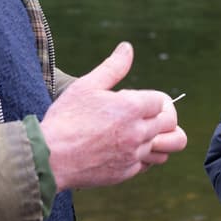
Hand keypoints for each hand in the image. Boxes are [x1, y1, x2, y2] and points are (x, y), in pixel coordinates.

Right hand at [40, 42, 187, 190]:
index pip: (162, 101)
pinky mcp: (126, 173)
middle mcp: (138, 132)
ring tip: (138, 134)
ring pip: (165, 148)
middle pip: (170, 123)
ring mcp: (133, 155)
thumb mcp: (87, 86)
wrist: (50, 158)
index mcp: (132, 108)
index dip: (150, 99)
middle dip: (160, 116)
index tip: (135, 101)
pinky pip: (147, 165)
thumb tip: (127, 47)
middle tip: (142, 116)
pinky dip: (142, 157)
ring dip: (157, 139)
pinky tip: (126, 150)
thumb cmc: (66, 119)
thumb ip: (113, 67)